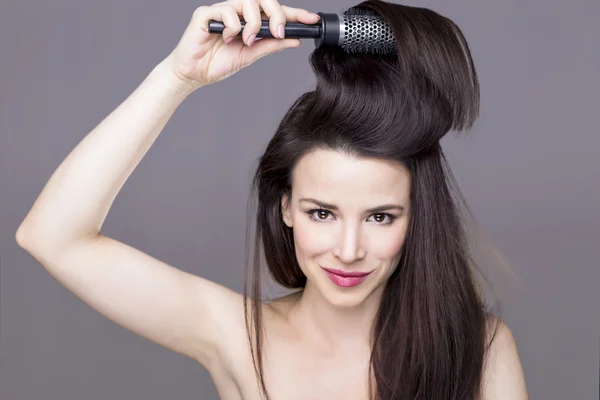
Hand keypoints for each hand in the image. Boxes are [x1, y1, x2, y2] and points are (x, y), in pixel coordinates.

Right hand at [161, 0, 319, 92]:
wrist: (194, 74)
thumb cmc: (217, 63)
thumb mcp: (251, 55)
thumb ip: (271, 45)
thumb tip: (295, 39)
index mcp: (250, 21)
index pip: (275, 12)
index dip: (294, 14)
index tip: (312, 20)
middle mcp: (238, 12)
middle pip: (264, 0)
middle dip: (276, 14)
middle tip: (278, 32)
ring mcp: (222, 11)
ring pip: (247, 2)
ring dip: (253, 23)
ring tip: (247, 41)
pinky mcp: (206, 13)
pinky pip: (226, 11)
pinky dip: (233, 26)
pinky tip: (228, 38)